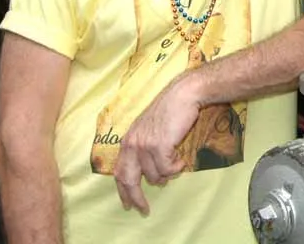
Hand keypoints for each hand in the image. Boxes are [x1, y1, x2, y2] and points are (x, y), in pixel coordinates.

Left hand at [113, 75, 200, 214]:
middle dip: (136, 198)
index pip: (119, 171)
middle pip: (128, 180)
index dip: (123, 190)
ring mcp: (144, 145)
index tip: (128, 204)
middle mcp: (132, 144)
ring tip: (176, 163)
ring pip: (154, 175)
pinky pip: (167, 169)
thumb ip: (144, 147)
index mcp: (128, 140)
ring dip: (167, 174)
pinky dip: (176, 167)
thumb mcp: (149, 128)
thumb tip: (150, 172)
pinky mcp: (159, 146)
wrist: (184, 94)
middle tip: (144, 209)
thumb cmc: (171, 109)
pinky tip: (181, 160)